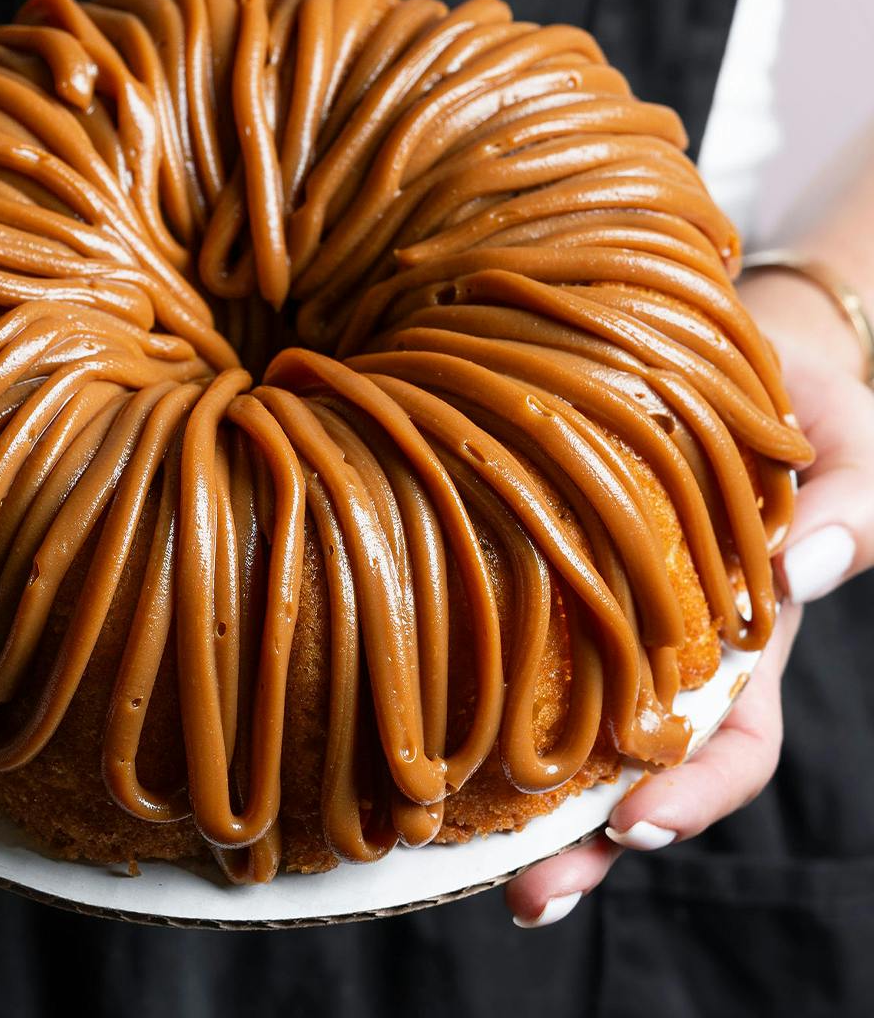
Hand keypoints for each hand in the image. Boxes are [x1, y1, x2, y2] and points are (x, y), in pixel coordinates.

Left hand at [505, 270, 873, 927]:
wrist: (718, 360)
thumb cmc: (795, 408)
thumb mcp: (847, 451)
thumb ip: (847, 511)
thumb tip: (804, 572)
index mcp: (744, 646)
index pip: (730, 746)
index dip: (692, 795)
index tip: (636, 825)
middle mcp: (663, 654)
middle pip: (628, 774)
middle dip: (585, 844)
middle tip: (528, 894)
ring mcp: (597, 625)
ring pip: (561, 732)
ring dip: (517, 803)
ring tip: (457, 857)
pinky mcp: (542, 580)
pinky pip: (513, 647)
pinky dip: (476, 693)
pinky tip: (423, 724)